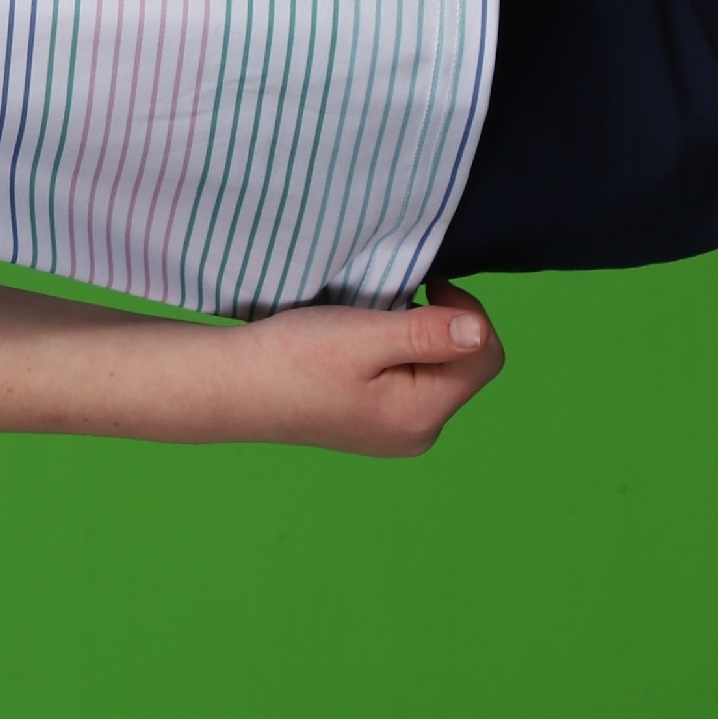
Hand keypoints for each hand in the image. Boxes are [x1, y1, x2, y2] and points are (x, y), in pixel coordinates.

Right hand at [218, 280, 506, 455]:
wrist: (233, 386)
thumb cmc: (292, 358)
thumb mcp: (364, 336)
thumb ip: (425, 333)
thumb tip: (480, 330)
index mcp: (421, 415)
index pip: (485, 356)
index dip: (467, 312)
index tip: (427, 284)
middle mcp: (417, 434)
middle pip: (465, 367)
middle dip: (438, 328)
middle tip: (389, 306)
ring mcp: (396, 434)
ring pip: (438, 374)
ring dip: (416, 340)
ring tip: (368, 327)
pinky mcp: (376, 426)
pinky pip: (410, 385)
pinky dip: (396, 357)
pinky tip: (359, 349)